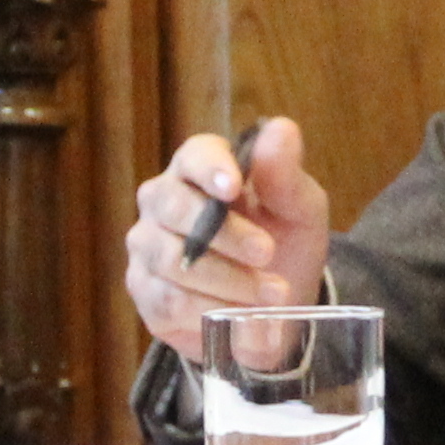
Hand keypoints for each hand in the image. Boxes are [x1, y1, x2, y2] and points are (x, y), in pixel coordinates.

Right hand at [126, 119, 332, 362]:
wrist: (275, 308)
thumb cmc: (283, 242)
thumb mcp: (298, 210)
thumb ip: (285, 174)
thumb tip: (281, 129)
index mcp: (199, 169)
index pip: (194, 156)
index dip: (210, 168)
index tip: (232, 188)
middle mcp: (162, 202)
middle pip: (174, 207)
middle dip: (225, 234)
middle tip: (267, 252)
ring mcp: (148, 247)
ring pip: (172, 259)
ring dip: (227, 279)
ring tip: (272, 292)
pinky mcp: (146, 293)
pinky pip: (169, 301)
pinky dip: (211, 311)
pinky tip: (242, 316)